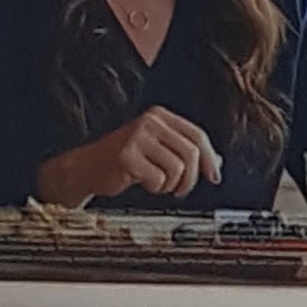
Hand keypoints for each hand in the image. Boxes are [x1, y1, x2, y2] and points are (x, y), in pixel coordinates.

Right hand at [34, 107, 221, 205]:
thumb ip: (185, 152)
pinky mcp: (127, 154)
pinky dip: (155, 187)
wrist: (90, 168)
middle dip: (191, 178)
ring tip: (157, 182)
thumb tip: (217, 161)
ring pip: (178, 168)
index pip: (197, 136)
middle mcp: (150, 121)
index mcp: (160, 117)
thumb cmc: (126, 161)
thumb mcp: (160, 152)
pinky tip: (141, 181)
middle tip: (180, 189)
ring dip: (171, 184)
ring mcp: (137, 135)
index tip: (214, 177)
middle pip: (191, 153)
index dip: (210, 160)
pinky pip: (159, 179)